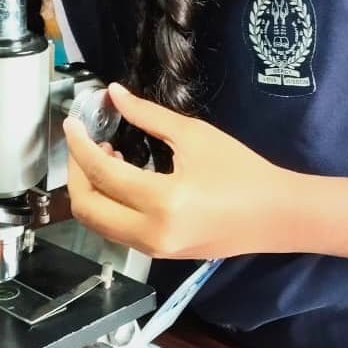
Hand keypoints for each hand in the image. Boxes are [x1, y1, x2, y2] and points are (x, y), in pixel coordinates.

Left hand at [63, 83, 295, 258]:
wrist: (274, 215)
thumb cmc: (241, 171)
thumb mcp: (194, 136)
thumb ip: (149, 116)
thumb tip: (114, 93)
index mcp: (163, 202)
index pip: (103, 174)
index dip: (80, 145)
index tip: (72, 122)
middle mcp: (152, 233)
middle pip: (88, 208)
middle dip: (77, 172)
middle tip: (84, 141)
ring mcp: (153, 249)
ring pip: (98, 224)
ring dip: (91, 190)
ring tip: (105, 156)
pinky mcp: (158, 254)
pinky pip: (116, 230)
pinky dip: (107, 205)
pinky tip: (122, 178)